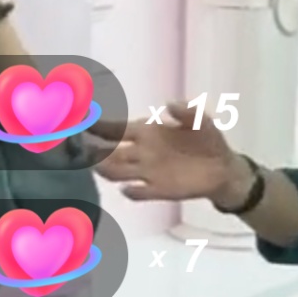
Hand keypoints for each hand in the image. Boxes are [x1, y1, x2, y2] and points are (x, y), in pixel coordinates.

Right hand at [88, 100, 238, 203]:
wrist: (223, 167)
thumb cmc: (208, 139)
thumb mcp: (201, 119)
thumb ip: (185, 111)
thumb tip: (168, 104)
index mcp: (146, 131)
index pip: (116, 128)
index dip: (97, 125)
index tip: (79, 120)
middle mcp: (141, 151)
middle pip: (108, 151)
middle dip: (91, 149)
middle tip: (74, 147)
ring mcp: (148, 172)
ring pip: (116, 171)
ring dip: (105, 169)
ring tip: (96, 166)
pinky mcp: (159, 190)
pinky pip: (138, 192)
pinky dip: (132, 191)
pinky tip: (128, 188)